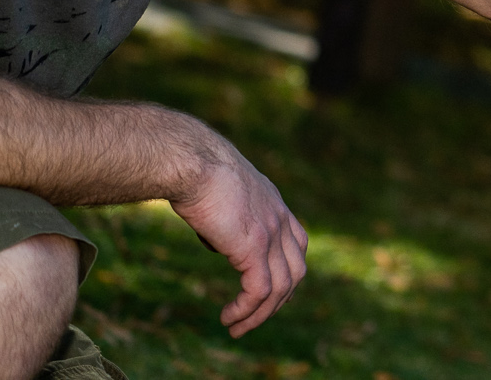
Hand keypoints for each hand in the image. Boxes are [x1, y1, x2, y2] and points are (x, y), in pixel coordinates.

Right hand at [168, 127, 307, 336]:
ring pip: (281, 287)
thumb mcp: (220, 197)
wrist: (192, 161)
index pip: (297, 244)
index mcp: (275, 204)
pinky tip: (229, 318)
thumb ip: (228, 221)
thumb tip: (219, 241)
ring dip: (260, 314)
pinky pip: (260, 290)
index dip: (287, 270)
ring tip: (237, 328)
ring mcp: (271, 233)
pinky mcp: (254, 246)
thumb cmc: (195, 172)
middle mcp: (280, 218)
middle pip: (296, 270)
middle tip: (254, 319)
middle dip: (278, 300)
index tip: (269, 292)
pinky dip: (247, 309)